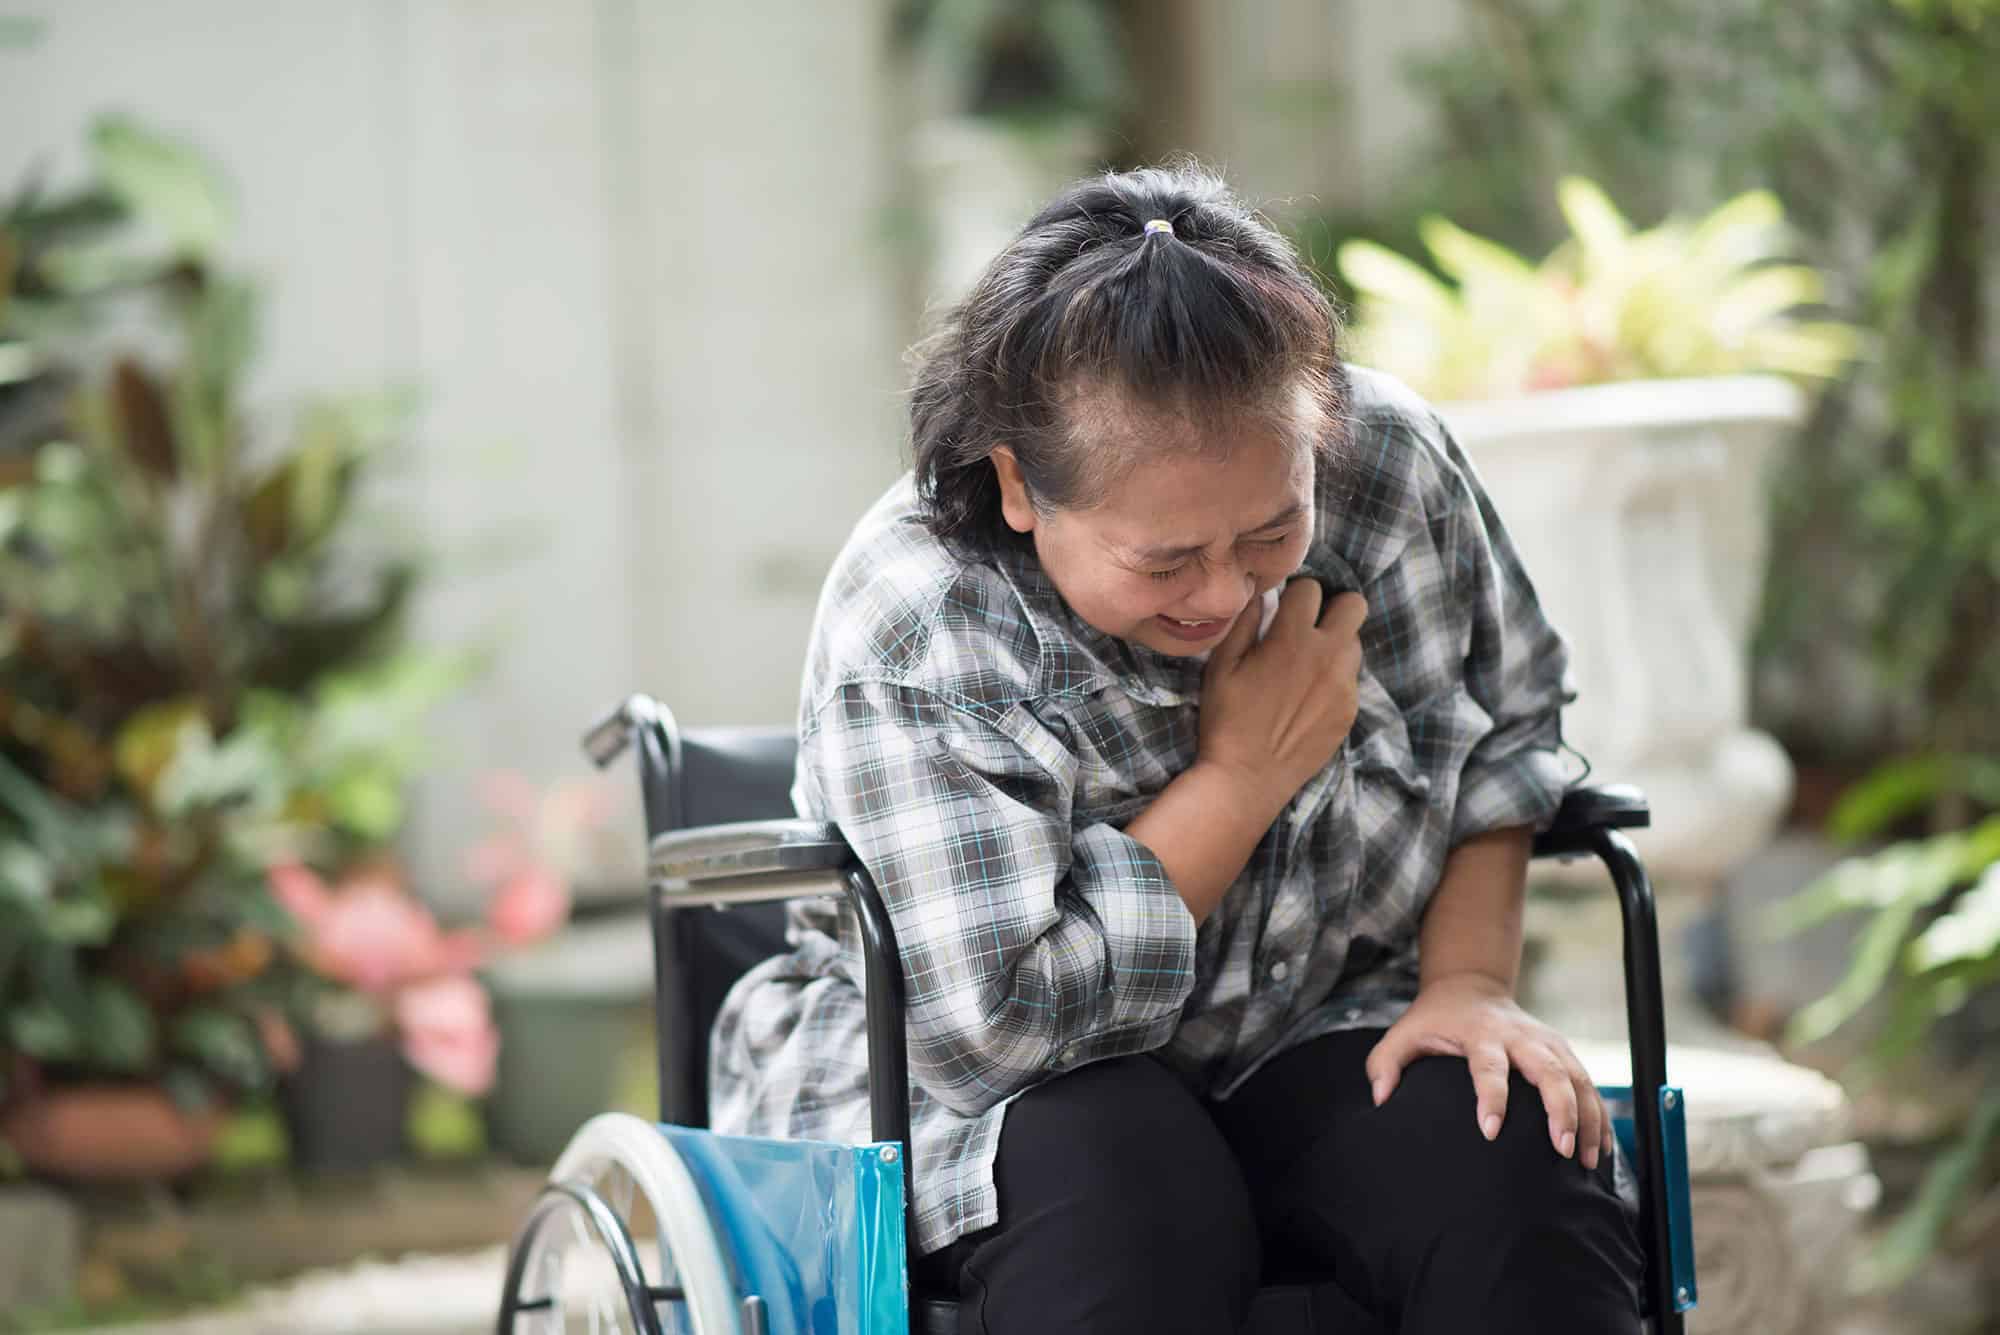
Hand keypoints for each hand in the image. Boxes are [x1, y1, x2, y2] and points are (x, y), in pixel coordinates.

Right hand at [1196, 580, 1365, 816]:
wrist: (1248, 778)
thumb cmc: (1227, 720)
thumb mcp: (1220, 666)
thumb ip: (1244, 622)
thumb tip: (1260, 593)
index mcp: (1292, 639)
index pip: (1311, 588)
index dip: (1295, 595)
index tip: (1284, 610)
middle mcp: (1327, 656)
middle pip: (1355, 605)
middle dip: (1333, 608)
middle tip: (1308, 627)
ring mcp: (1344, 686)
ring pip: (1355, 643)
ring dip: (1335, 644)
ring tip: (1307, 666)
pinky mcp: (1350, 711)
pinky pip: (1351, 678)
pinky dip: (1334, 678)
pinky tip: (1308, 698)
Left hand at [1365, 973, 1613, 1169]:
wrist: (1470, 987)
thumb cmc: (1435, 1019)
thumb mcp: (1404, 1033)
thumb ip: (1386, 1063)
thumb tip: (1380, 1099)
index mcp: (1481, 1033)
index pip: (1488, 1066)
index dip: (1491, 1097)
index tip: (1490, 1131)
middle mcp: (1520, 1036)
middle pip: (1548, 1071)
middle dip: (1559, 1109)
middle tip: (1560, 1149)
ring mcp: (1547, 1042)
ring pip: (1578, 1077)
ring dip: (1586, 1118)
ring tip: (1585, 1160)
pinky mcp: (1563, 1050)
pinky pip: (1589, 1084)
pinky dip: (1598, 1115)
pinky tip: (1600, 1148)